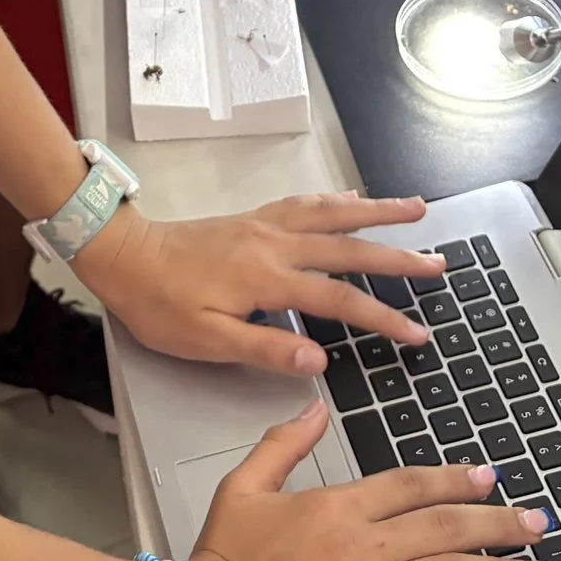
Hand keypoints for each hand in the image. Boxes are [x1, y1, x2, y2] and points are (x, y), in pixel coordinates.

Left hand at [74, 194, 454, 375]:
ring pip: (332, 213)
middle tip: (438, 264)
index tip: (417, 334)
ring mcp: (264, 226)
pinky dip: (335, 199)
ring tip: (415, 207)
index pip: (339, 302)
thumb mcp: (205, 341)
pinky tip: (351, 198)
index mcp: (266, 278)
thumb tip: (318, 362)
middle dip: (397, 257)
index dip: (383, 318)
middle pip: (348, 248)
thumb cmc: (158, 304)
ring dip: (376, 210)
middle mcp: (273, 243)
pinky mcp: (251, 219)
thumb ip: (263, 349)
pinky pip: (304, 203)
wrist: (122, 256)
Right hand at [194, 408, 546, 560]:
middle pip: (444, 531)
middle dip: (496, 525)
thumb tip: (315, 407)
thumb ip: (283, 444)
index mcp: (336, 510)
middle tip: (535, 522)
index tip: (487, 475)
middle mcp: (363, 551)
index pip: (410, 487)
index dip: (454, 479)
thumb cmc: (226, 558)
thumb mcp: (244, 488)